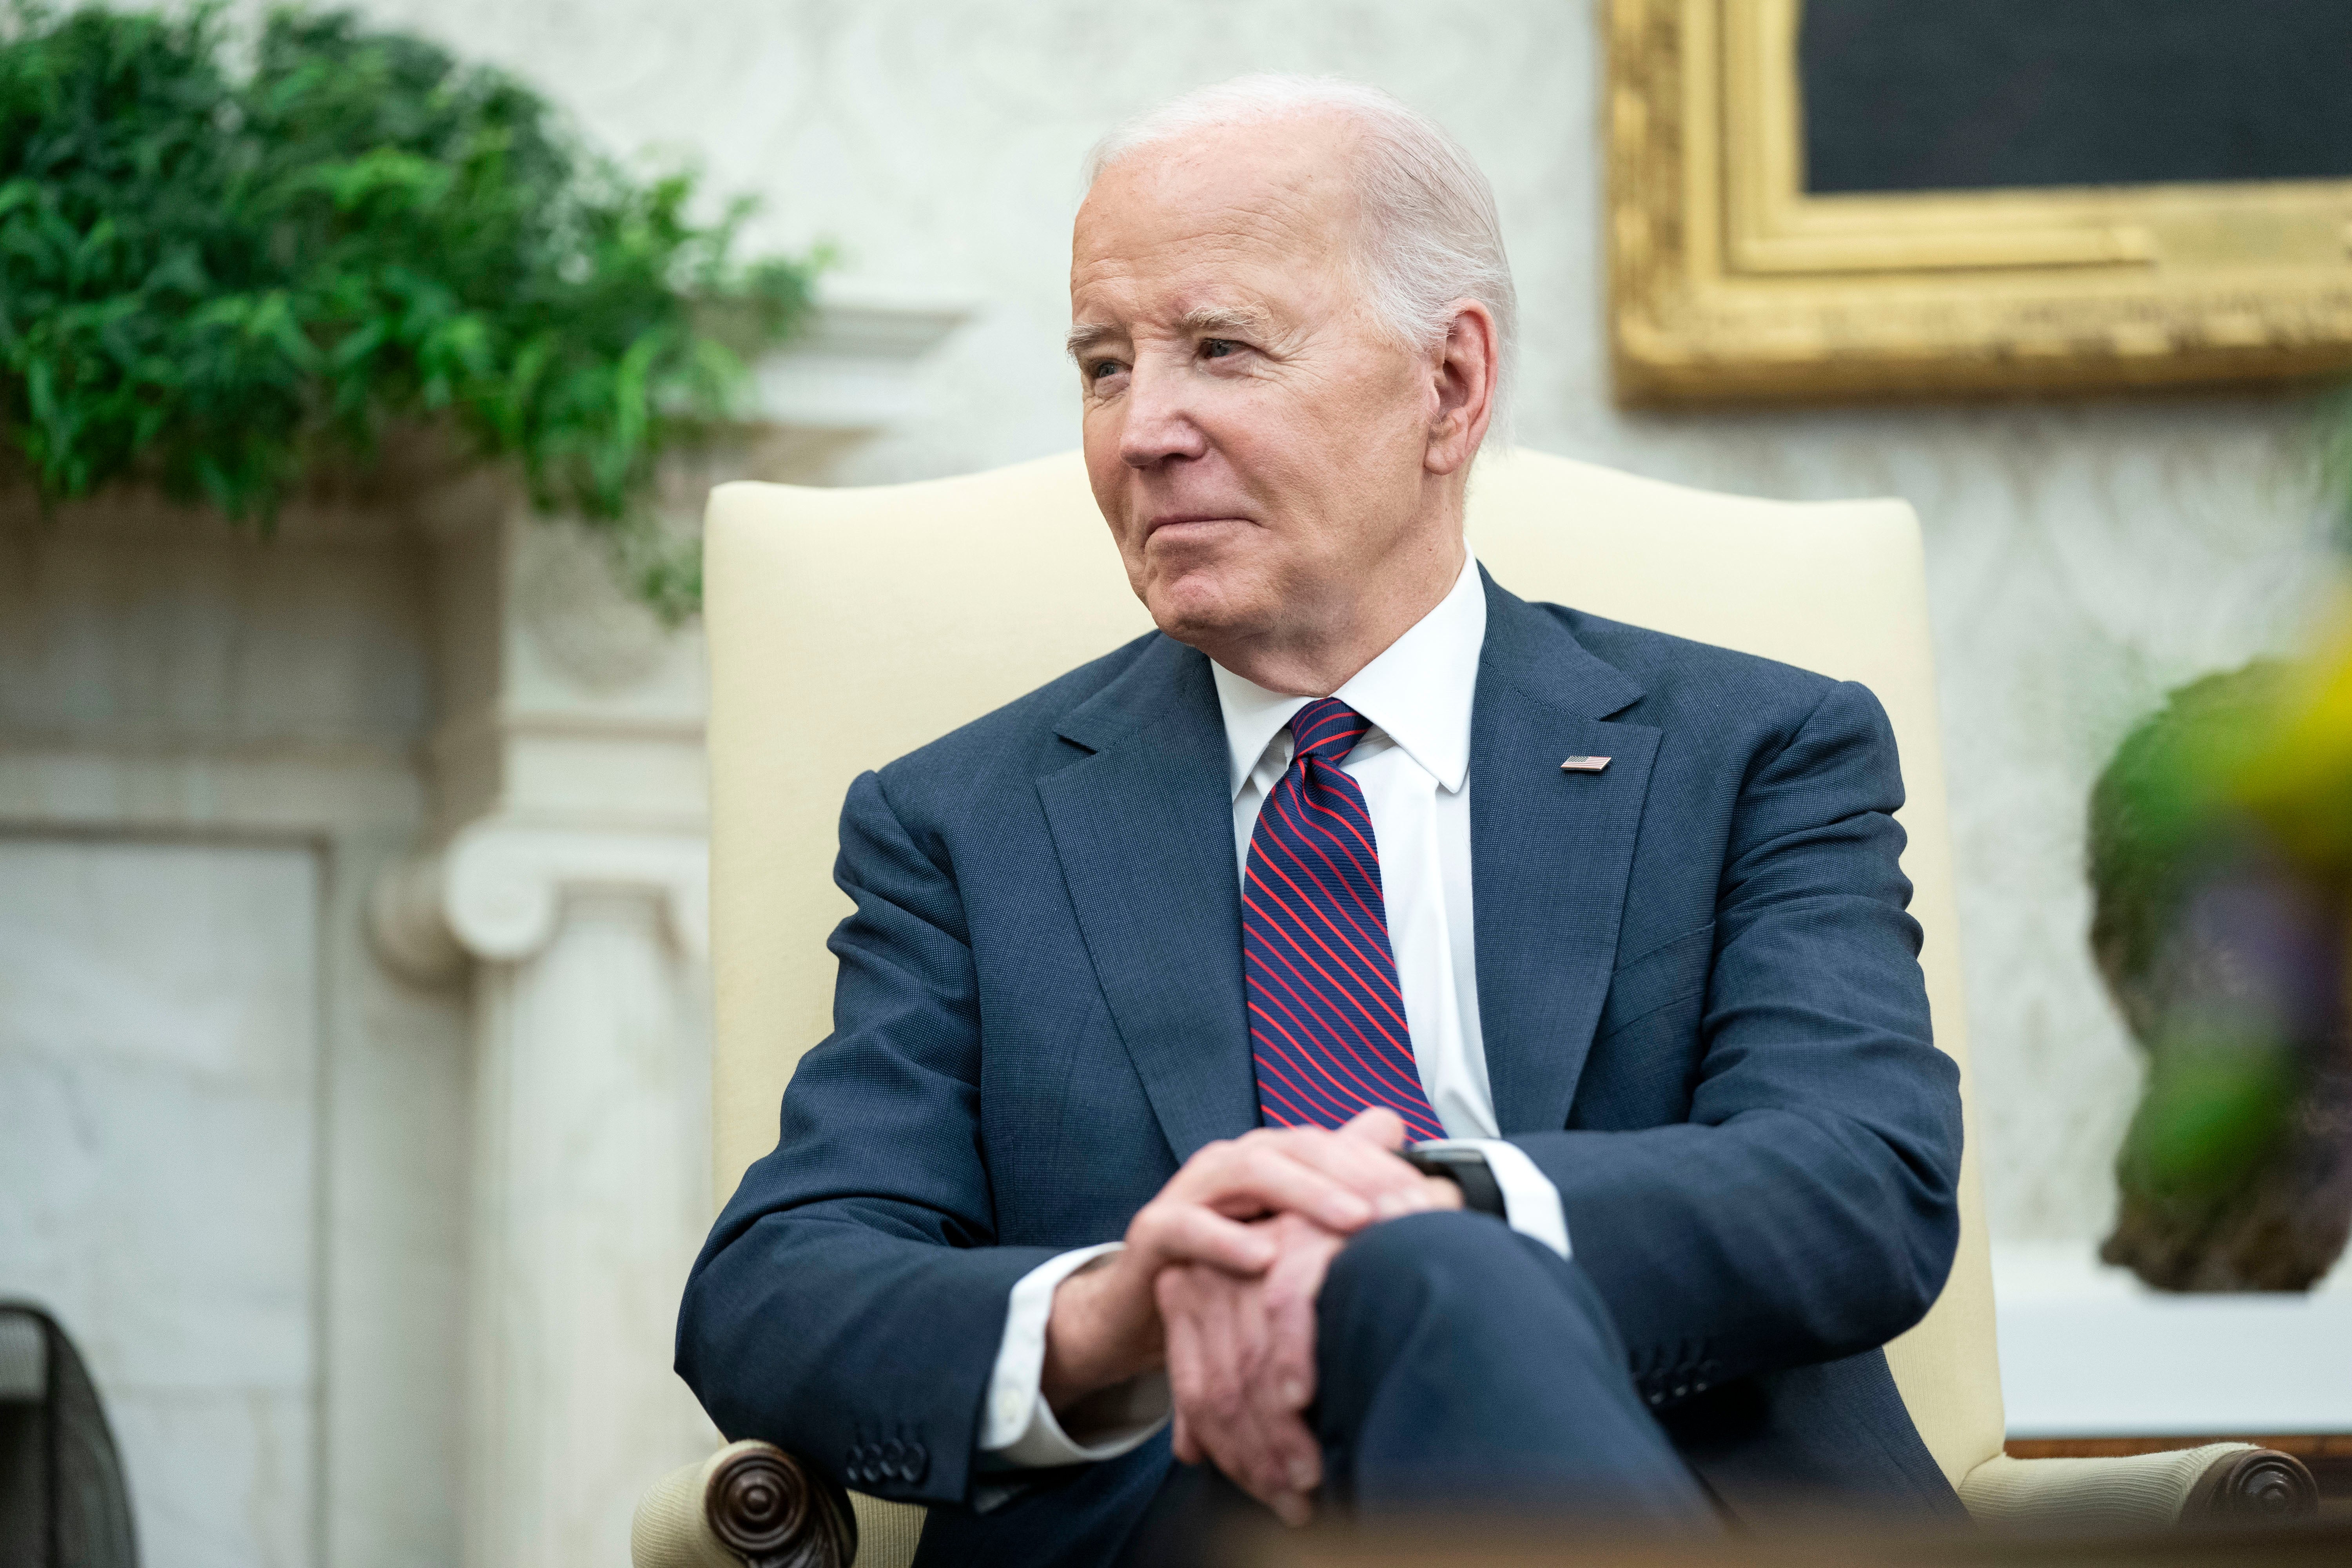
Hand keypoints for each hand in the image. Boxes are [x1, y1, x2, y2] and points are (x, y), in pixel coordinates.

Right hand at [1041, 1109, 1431, 1408]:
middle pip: (1304, 1149)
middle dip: (1361, 1176)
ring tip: (1354, 1220)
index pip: (1340, 1147)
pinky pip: (1185, 1226)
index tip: (1440, 1205)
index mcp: (1276, 1160)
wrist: (1146, 1311)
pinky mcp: (1154, 1232)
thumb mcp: (1298, 1241)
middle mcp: (1236, 1163)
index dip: (1390, 1171)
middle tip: (1410, 1213)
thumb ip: (1348, 1197)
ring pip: (1251, 1171)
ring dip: (1305, 1193)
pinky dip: (1222, 1238)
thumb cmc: (1232, 1272)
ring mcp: (1191, 1191)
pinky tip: (1262, 1257)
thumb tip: (1413, 1158)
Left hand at [1160, 1185, 1462, 1525]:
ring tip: (1306, 1475)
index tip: (1264, 1492)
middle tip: (1291, 1501)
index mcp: (1195, 1294)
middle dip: (1257, 1452)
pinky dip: (1290, 1358)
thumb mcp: (1270, 1350)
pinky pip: (1284, 1307)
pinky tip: (1301, 1399)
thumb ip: (1229, 1389)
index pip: (1198, 1388)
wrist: (1399, 1235)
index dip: (1228, 1451)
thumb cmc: (1340, 1303)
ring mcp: (1258, 1250)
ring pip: (1249, 1357)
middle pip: (1221, 1382)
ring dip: (1278, 1428)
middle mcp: (1217, 1271)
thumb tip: (1188, 1451)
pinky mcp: (1301, 1234)